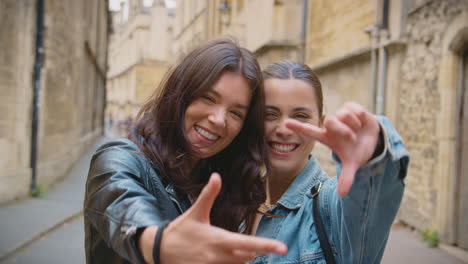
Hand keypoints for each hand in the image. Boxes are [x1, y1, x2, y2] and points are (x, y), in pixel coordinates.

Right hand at [139, 173, 287, 263]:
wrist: (159, 250)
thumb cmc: (181, 230)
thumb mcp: (196, 212)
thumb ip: (209, 195)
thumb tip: (217, 176)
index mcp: (217, 239)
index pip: (247, 243)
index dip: (266, 245)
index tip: (283, 248)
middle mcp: (217, 256)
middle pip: (246, 257)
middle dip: (249, 249)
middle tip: (240, 242)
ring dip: (239, 258)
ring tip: (226, 248)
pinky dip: (230, 263)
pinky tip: (223, 256)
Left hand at [285, 102, 380, 196]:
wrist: (373, 140)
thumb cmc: (356, 150)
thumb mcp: (352, 164)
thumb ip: (346, 178)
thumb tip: (342, 195)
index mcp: (326, 138)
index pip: (309, 131)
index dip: (298, 127)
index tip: (285, 123)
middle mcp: (330, 125)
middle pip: (330, 120)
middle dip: (344, 130)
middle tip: (352, 138)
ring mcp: (339, 114)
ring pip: (344, 114)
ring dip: (354, 125)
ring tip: (357, 130)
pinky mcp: (350, 106)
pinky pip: (355, 110)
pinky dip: (362, 118)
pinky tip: (362, 122)